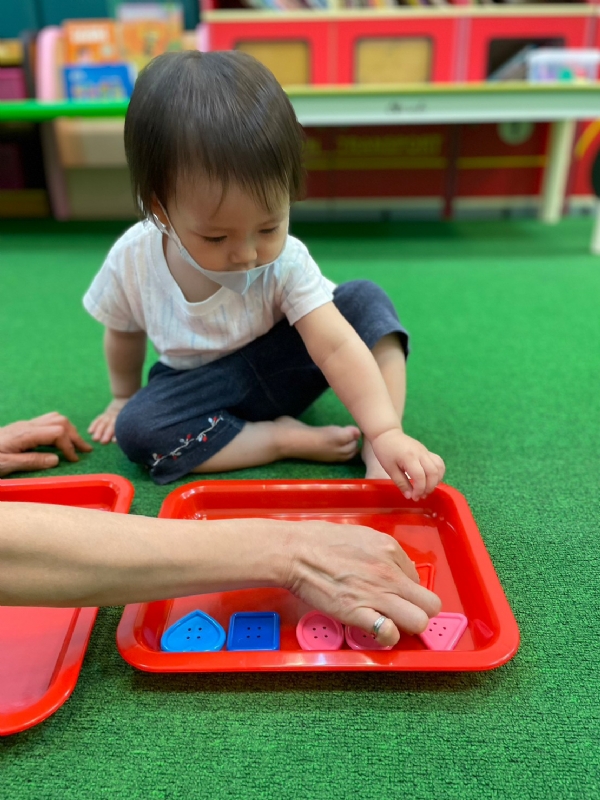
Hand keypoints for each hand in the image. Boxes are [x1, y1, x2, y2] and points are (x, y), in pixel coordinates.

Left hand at [0, 413, 92, 476]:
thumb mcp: (6, 465)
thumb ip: (32, 461)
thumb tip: (56, 459)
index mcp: (24, 434)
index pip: (57, 432)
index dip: (69, 445)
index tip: (74, 460)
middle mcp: (26, 426)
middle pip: (60, 421)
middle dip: (75, 435)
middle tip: (85, 451)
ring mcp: (24, 425)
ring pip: (54, 419)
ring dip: (69, 430)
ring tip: (77, 445)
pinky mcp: (22, 429)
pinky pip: (47, 423)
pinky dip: (59, 430)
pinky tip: (60, 442)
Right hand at [88, 398, 129, 443]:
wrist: (123, 404)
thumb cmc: (127, 419)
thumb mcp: (129, 422)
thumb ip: (126, 431)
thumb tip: (118, 441)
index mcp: (125, 419)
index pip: (121, 427)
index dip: (117, 435)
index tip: (114, 441)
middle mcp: (117, 417)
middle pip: (111, 426)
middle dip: (107, 434)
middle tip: (103, 442)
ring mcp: (110, 415)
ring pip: (103, 423)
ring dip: (99, 431)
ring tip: (95, 439)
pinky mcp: (104, 415)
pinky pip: (98, 419)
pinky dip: (93, 425)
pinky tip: (89, 432)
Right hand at [284, 520, 441, 646]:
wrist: (295, 552)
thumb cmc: (319, 540)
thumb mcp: (360, 534)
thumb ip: (381, 551)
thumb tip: (390, 566)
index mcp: (390, 549)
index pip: (417, 578)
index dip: (406, 589)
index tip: (394, 592)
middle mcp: (389, 573)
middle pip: (430, 603)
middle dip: (420, 611)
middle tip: (403, 612)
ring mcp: (376, 594)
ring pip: (419, 621)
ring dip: (408, 626)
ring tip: (392, 623)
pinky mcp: (358, 613)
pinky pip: (389, 633)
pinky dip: (386, 636)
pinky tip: (376, 631)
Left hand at [370, 429, 444, 500]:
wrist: (387, 433)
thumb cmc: (385, 451)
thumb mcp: (389, 469)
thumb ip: (401, 483)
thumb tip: (410, 496)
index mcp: (409, 457)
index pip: (420, 476)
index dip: (419, 490)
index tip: (414, 498)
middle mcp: (421, 454)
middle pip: (433, 473)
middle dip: (429, 488)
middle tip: (421, 496)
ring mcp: (425, 451)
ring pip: (439, 467)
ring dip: (436, 481)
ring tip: (427, 489)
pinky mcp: (427, 451)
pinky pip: (438, 462)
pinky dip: (438, 473)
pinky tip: (431, 480)